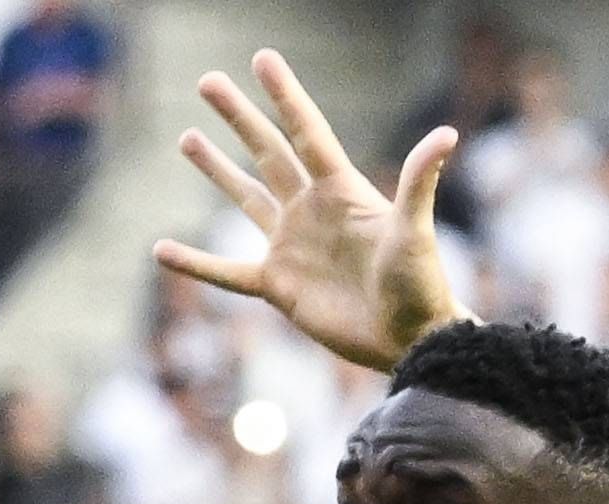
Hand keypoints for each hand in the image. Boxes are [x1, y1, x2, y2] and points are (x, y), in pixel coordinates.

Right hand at [154, 51, 470, 374]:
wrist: (407, 339)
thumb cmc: (420, 283)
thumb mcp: (415, 229)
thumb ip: (419, 180)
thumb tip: (446, 134)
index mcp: (340, 189)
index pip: (305, 131)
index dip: (284, 95)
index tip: (262, 60)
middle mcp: (310, 209)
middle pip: (266, 152)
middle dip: (238, 116)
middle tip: (208, 81)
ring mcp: (290, 245)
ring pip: (244, 197)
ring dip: (216, 169)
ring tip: (188, 138)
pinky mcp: (277, 285)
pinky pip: (227, 272)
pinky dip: (196, 263)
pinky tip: (162, 251)